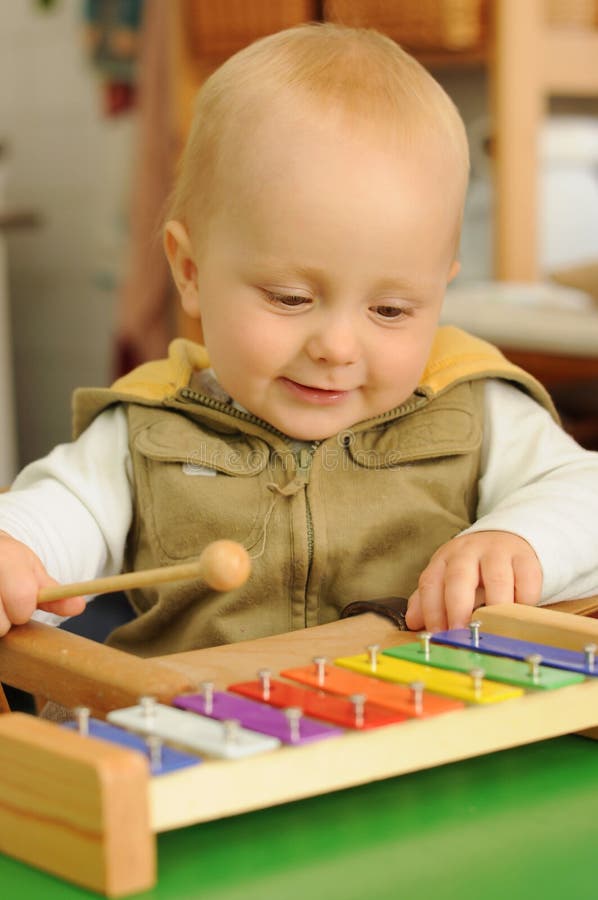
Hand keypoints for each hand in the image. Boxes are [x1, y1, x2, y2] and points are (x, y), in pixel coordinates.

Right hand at [0, 532, 84, 635]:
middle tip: (0, 604)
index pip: (22, 600)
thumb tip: (79, 606)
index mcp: (4, 556)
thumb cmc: (4, 562)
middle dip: (4, 620)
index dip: (23, 608)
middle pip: (1, 624)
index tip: (19, 600)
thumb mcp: (29, 569)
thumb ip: (53, 593)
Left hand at [405, 530, 541, 632]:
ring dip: (494, 606)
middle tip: (461, 633)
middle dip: (458, 608)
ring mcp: (498, 552)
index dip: (431, 610)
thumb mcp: (447, 579)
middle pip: (459, 577)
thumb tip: (413, 622)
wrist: (505, 539)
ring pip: (496, 578)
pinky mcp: (525, 558)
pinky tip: (519, 615)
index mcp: (444, 559)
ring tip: (493, 630)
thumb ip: (430, 601)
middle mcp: (468, 552)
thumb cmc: (472, 568)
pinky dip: (524, 601)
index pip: (431, 582)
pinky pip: (526, 580)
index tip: (437, 634)